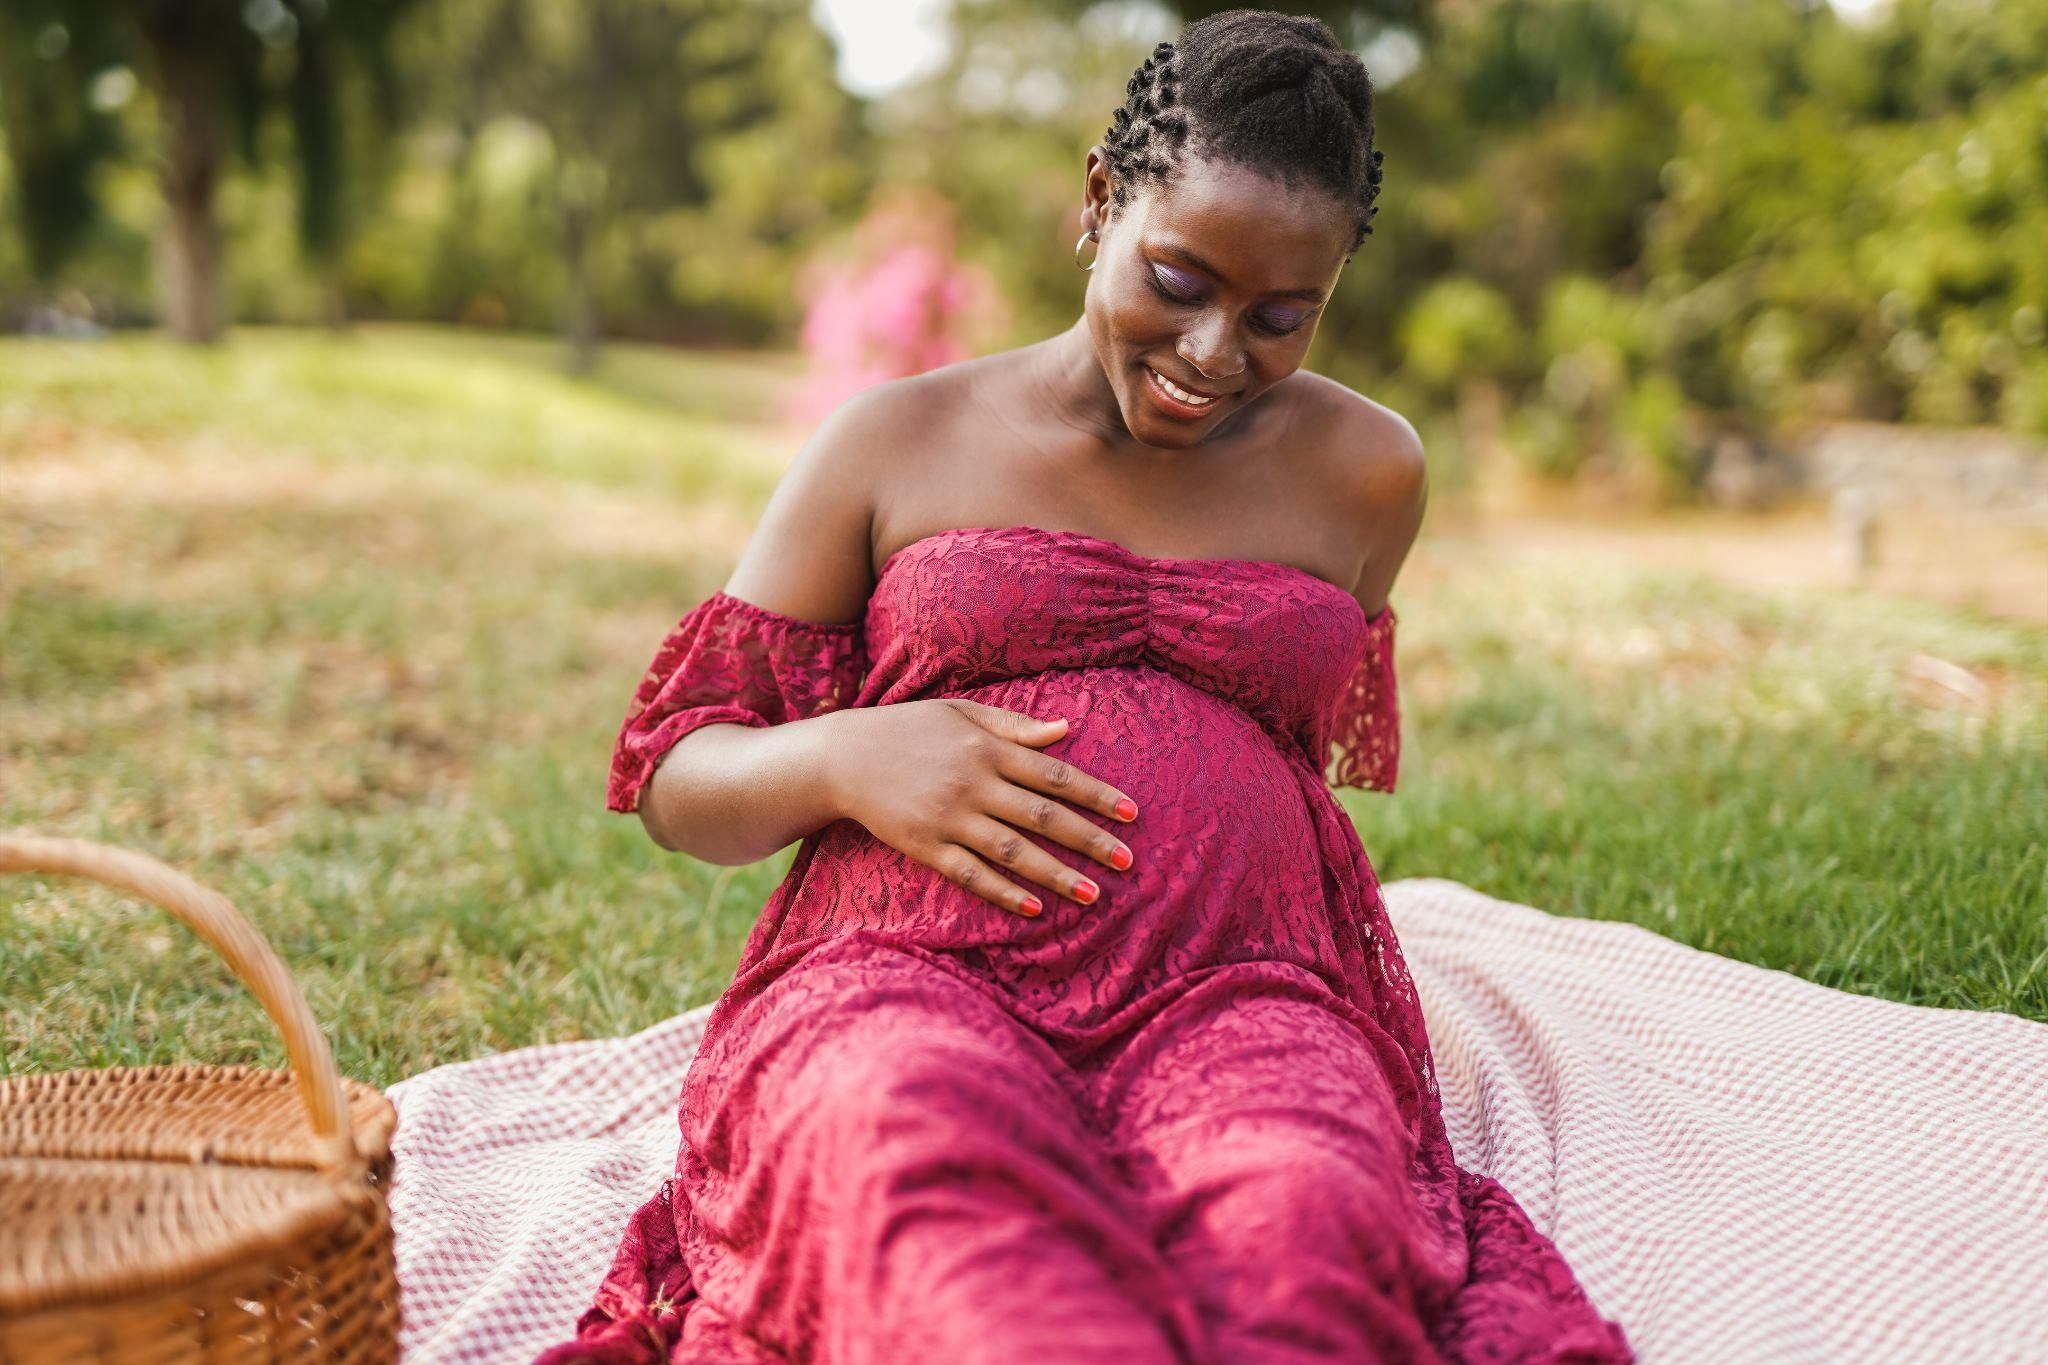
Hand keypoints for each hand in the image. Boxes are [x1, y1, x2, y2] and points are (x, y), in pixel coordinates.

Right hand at [827, 699, 1137, 917]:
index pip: (1054, 774)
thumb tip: (1066, 729)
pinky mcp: (925, 847)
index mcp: (987, 748)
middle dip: (1089, 839)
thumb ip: (1015, 726)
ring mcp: (948, 818)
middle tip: (1127, 859)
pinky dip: (1003, 892)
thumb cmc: (908, 730)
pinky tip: (1034, 908)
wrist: (842, 757)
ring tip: (1092, 894)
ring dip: (1055, 874)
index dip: (1095, 794)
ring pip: (1012, 851)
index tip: (1131, 812)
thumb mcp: (961, 713)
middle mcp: (973, 783)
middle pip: (1042, 816)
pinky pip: (971, 874)